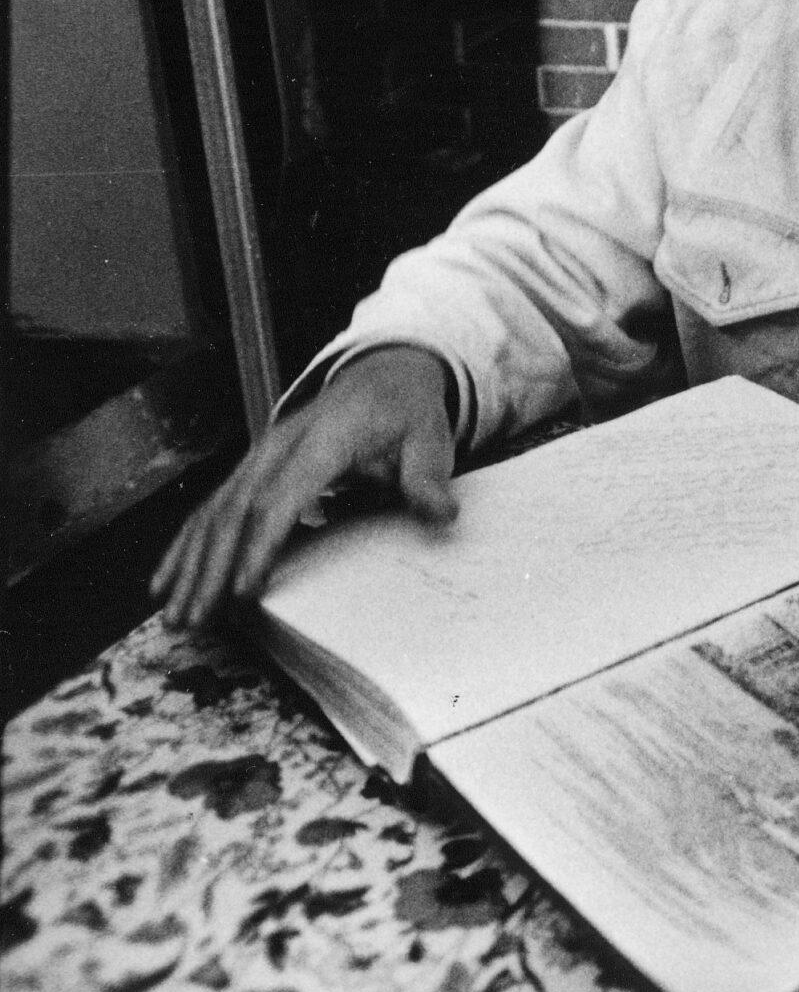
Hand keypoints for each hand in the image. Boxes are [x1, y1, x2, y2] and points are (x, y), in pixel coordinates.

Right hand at [151, 346, 457, 629]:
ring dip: (190, 564)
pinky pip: (210, 509)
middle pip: (235, 512)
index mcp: (322, 442)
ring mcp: (259, 457)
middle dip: (211, 568)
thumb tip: (440, 515)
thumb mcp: (429, 439)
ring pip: (213, 513)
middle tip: (196, 617)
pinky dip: (185, 546)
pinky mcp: (251, 469)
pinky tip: (164, 581)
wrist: (383, 374)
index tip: (244, 588)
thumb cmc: (405, 413)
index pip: (281, 499)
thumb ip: (429, 477)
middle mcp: (278, 448)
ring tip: (175, 613)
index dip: (260, 545)